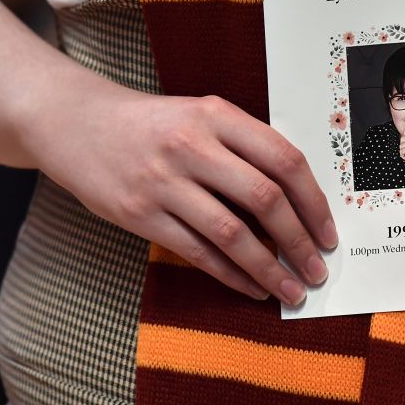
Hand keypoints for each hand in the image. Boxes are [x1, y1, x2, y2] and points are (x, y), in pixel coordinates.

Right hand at [31, 89, 336, 305]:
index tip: (328, 232)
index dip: (314, 201)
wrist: (75, 122)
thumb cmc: (152, 123)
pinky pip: (197, 252)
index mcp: (218, 115)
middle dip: (300, 241)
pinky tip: (252, 288)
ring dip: (269, 268)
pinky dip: (231, 275)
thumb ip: (245, 146)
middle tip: (317, 269)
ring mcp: (163, 181)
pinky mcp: (139, 213)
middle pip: (265, 199)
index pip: (284, 160)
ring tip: (291, 289)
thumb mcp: (202, 115)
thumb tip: (299, 201)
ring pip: (232, 234)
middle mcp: (193, 145)